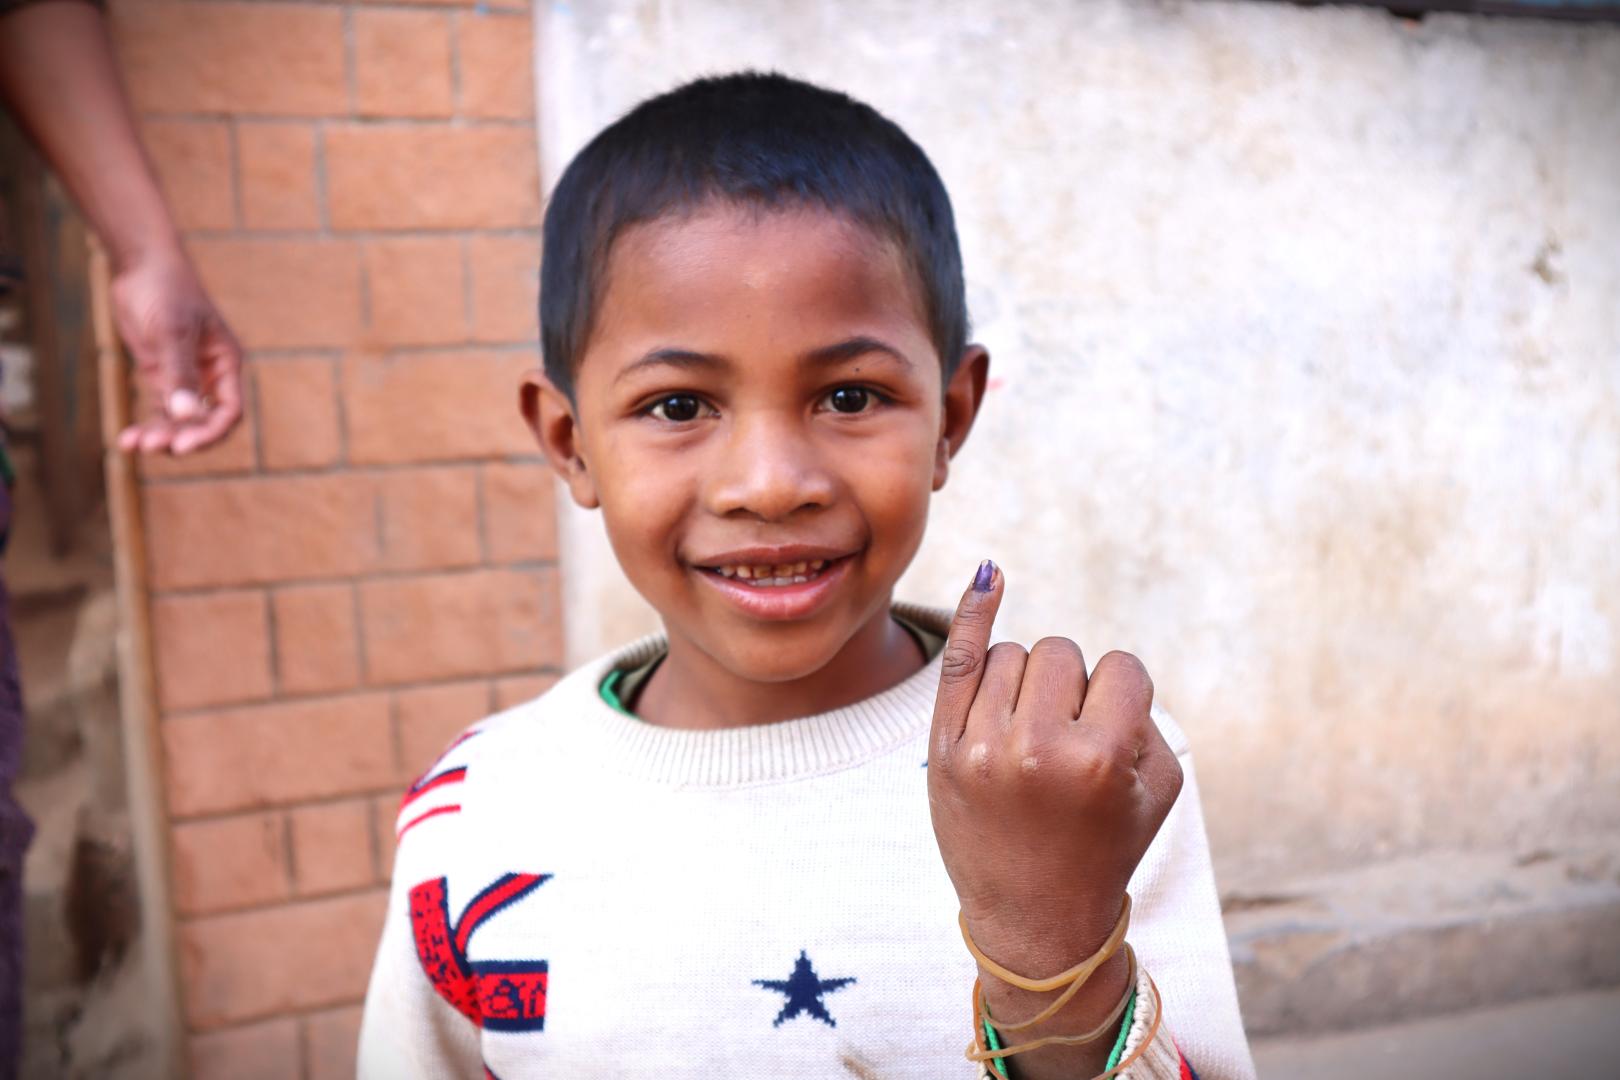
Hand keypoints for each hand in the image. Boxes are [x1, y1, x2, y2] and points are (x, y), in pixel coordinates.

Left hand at [109, 246, 242, 455]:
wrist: (142, 266)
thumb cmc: (166, 291)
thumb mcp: (173, 332)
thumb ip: (179, 373)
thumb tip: (185, 414)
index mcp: (226, 364)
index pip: (229, 411)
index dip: (209, 432)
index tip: (183, 445)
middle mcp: (210, 375)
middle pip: (204, 421)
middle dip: (180, 436)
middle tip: (154, 447)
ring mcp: (185, 377)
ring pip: (179, 420)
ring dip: (159, 434)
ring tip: (134, 445)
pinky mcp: (160, 376)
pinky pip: (159, 410)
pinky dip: (146, 424)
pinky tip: (127, 439)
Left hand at [927, 561, 1182, 1073]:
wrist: (1035, 916)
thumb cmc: (1107, 843)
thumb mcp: (1158, 785)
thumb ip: (1144, 710)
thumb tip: (1092, 655)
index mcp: (1099, 758)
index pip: (1120, 669)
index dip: (1121, 699)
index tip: (1110, 741)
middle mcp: (1036, 747)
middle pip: (1062, 653)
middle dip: (1072, 688)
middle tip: (1067, 745)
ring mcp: (982, 746)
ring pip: (1014, 654)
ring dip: (1028, 685)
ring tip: (1031, 742)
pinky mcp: (945, 747)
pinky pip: (960, 657)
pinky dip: (975, 613)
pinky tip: (990, 577)